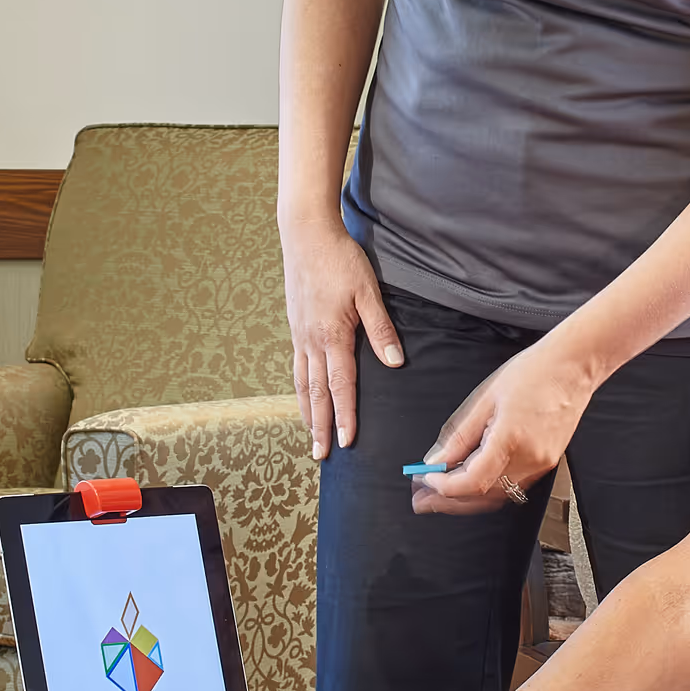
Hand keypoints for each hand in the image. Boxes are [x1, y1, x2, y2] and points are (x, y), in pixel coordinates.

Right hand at [281, 212, 402, 460]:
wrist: (305, 235)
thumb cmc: (340, 260)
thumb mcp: (368, 291)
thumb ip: (381, 329)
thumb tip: (395, 363)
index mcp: (332, 336)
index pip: (340, 386)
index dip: (344, 416)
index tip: (347, 442)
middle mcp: (311, 341)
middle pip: (315, 393)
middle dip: (319, 426)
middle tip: (320, 455)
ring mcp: (299, 335)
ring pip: (301, 383)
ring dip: (306, 412)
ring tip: (309, 436)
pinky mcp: (295, 327)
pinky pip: (296, 367)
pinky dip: (299, 389)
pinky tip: (303, 397)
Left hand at [411, 330, 596, 516]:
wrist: (573, 367)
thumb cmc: (533, 373)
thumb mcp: (485, 399)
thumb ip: (459, 436)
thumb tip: (436, 462)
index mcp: (511, 440)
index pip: (472, 482)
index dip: (444, 487)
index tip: (424, 480)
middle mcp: (530, 460)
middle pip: (483, 497)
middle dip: (448, 501)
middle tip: (421, 500)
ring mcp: (542, 465)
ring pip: (498, 497)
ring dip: (466, 499)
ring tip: (439, 495)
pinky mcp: (547, 463)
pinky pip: (512, 487)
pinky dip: (488, 490)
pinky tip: (470, 483)